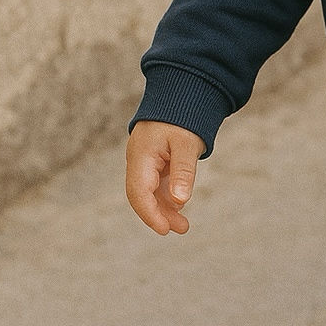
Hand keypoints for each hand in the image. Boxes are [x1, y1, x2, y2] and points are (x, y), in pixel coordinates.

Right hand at [125, 121, 206, 235]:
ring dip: (164, 208)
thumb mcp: (186, 144)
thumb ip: (183, 171)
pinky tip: (178, 205)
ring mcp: (144, 161)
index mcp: (141, 155)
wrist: (180, 96)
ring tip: (183, 225)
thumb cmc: (183, 117)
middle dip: (158, 215)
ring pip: (149, 192)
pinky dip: (166, 196)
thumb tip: (180, 201)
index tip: (165, 229)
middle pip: (141, 195)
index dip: (150, 214)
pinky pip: (156, 184)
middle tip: (179, 229)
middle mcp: (138, 160)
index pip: (139, 192)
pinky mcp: (153, 161)